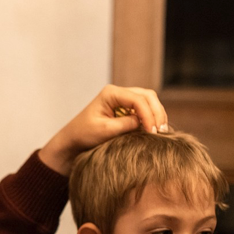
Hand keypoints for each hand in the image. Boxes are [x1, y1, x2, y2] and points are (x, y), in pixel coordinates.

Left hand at [39, 85, 167, 174]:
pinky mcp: (125, 109)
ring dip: (157, 114)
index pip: (137, 100)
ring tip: (161, 132)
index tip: (152, 132)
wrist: (73, 140)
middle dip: (156, 112)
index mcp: (111, 93)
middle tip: (161, 131)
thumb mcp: (105, 131)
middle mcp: (118, 92)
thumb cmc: (84, 134)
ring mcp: (123, 100)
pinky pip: (144, 109)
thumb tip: (146, 122)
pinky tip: (155, 130)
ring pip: (149, 101)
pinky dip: (152, 118)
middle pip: (147, 96)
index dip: (148, 115)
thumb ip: (126, 124)